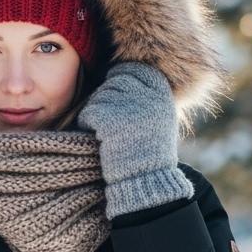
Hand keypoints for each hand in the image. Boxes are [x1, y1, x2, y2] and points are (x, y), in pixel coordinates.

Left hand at [76, 61, 193, 219]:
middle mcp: (148, 94)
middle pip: (115, 81)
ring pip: (100, 96)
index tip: (118, 96)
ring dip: (98, 113)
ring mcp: (128, 104)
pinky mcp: (109, 117)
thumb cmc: (151, 154)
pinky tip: (101, 141)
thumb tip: (121, 74)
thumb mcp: (160, 118)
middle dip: (108, 98)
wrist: (148, 181)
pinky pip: (89, 112)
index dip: (123, 80)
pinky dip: (89, 125)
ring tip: (111, 136)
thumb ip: (147, 96)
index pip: (135, 70)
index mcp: (162, 92)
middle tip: (112, 123)